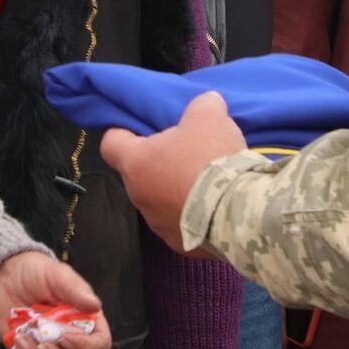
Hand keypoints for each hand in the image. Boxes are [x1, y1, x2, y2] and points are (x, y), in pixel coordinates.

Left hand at [0, 252, 112, 348]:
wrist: (4, 280)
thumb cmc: (35, 274)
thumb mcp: (55, 274)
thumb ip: (75, 289)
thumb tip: (95, 305)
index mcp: (88, 321)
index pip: (100, 346)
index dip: (85, 348)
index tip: (63, 337)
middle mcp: (76, 342)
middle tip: (41, 345)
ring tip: (22, 337)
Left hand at [100, 92, 247, 252]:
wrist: (238, 213)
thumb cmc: (211, 158)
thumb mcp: (210, 115)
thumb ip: (202, 104)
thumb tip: (208, 103)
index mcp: (136, 163)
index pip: (110, 144)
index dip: (123, 132)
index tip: (142, 129)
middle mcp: (139, 196)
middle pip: (140, 172)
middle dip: (160, 161)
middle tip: (188, 152)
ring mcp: (157, 225)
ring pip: (160, 200)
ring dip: (176, 190)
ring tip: (208, 181)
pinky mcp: (180, 245)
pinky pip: (181, 223)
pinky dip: (193, 214)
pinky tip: (216, 205)